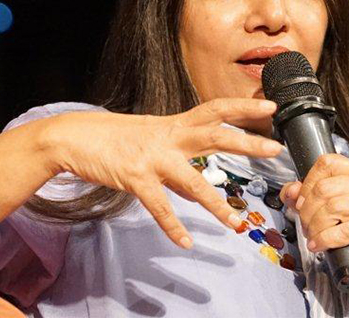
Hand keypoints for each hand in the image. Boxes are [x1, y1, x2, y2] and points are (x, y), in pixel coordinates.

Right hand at [43, 98, 282, 248]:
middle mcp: (168, 138)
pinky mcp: (135, 177)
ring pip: (192, 181)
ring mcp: (152, 158)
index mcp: (174, 125)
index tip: (270, 107)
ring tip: (236, 223)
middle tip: (275, 148)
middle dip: (246, 142)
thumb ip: (178, 165)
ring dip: (215, 204)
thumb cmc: (114, 139)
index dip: (243, 108)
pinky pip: (159, 206)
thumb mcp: (151, 141)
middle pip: (214, 136)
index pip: (215, 110)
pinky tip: (185, 242)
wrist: (73, 137)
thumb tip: (198, 191)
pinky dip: (172, 226)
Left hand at [280, 154, 348, 279]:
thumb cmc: (348, 233)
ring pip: (334, 208)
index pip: (327, 164)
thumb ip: (303, 196)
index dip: (307, 184)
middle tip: (306, 225)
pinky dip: (325, 239)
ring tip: (313, 236)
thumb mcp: (321, 209)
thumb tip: (290, 190)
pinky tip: (318, 245)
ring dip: (316, 226)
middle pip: (326, 188)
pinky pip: (345, 231)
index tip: (300, 203)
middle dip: (308, 210)